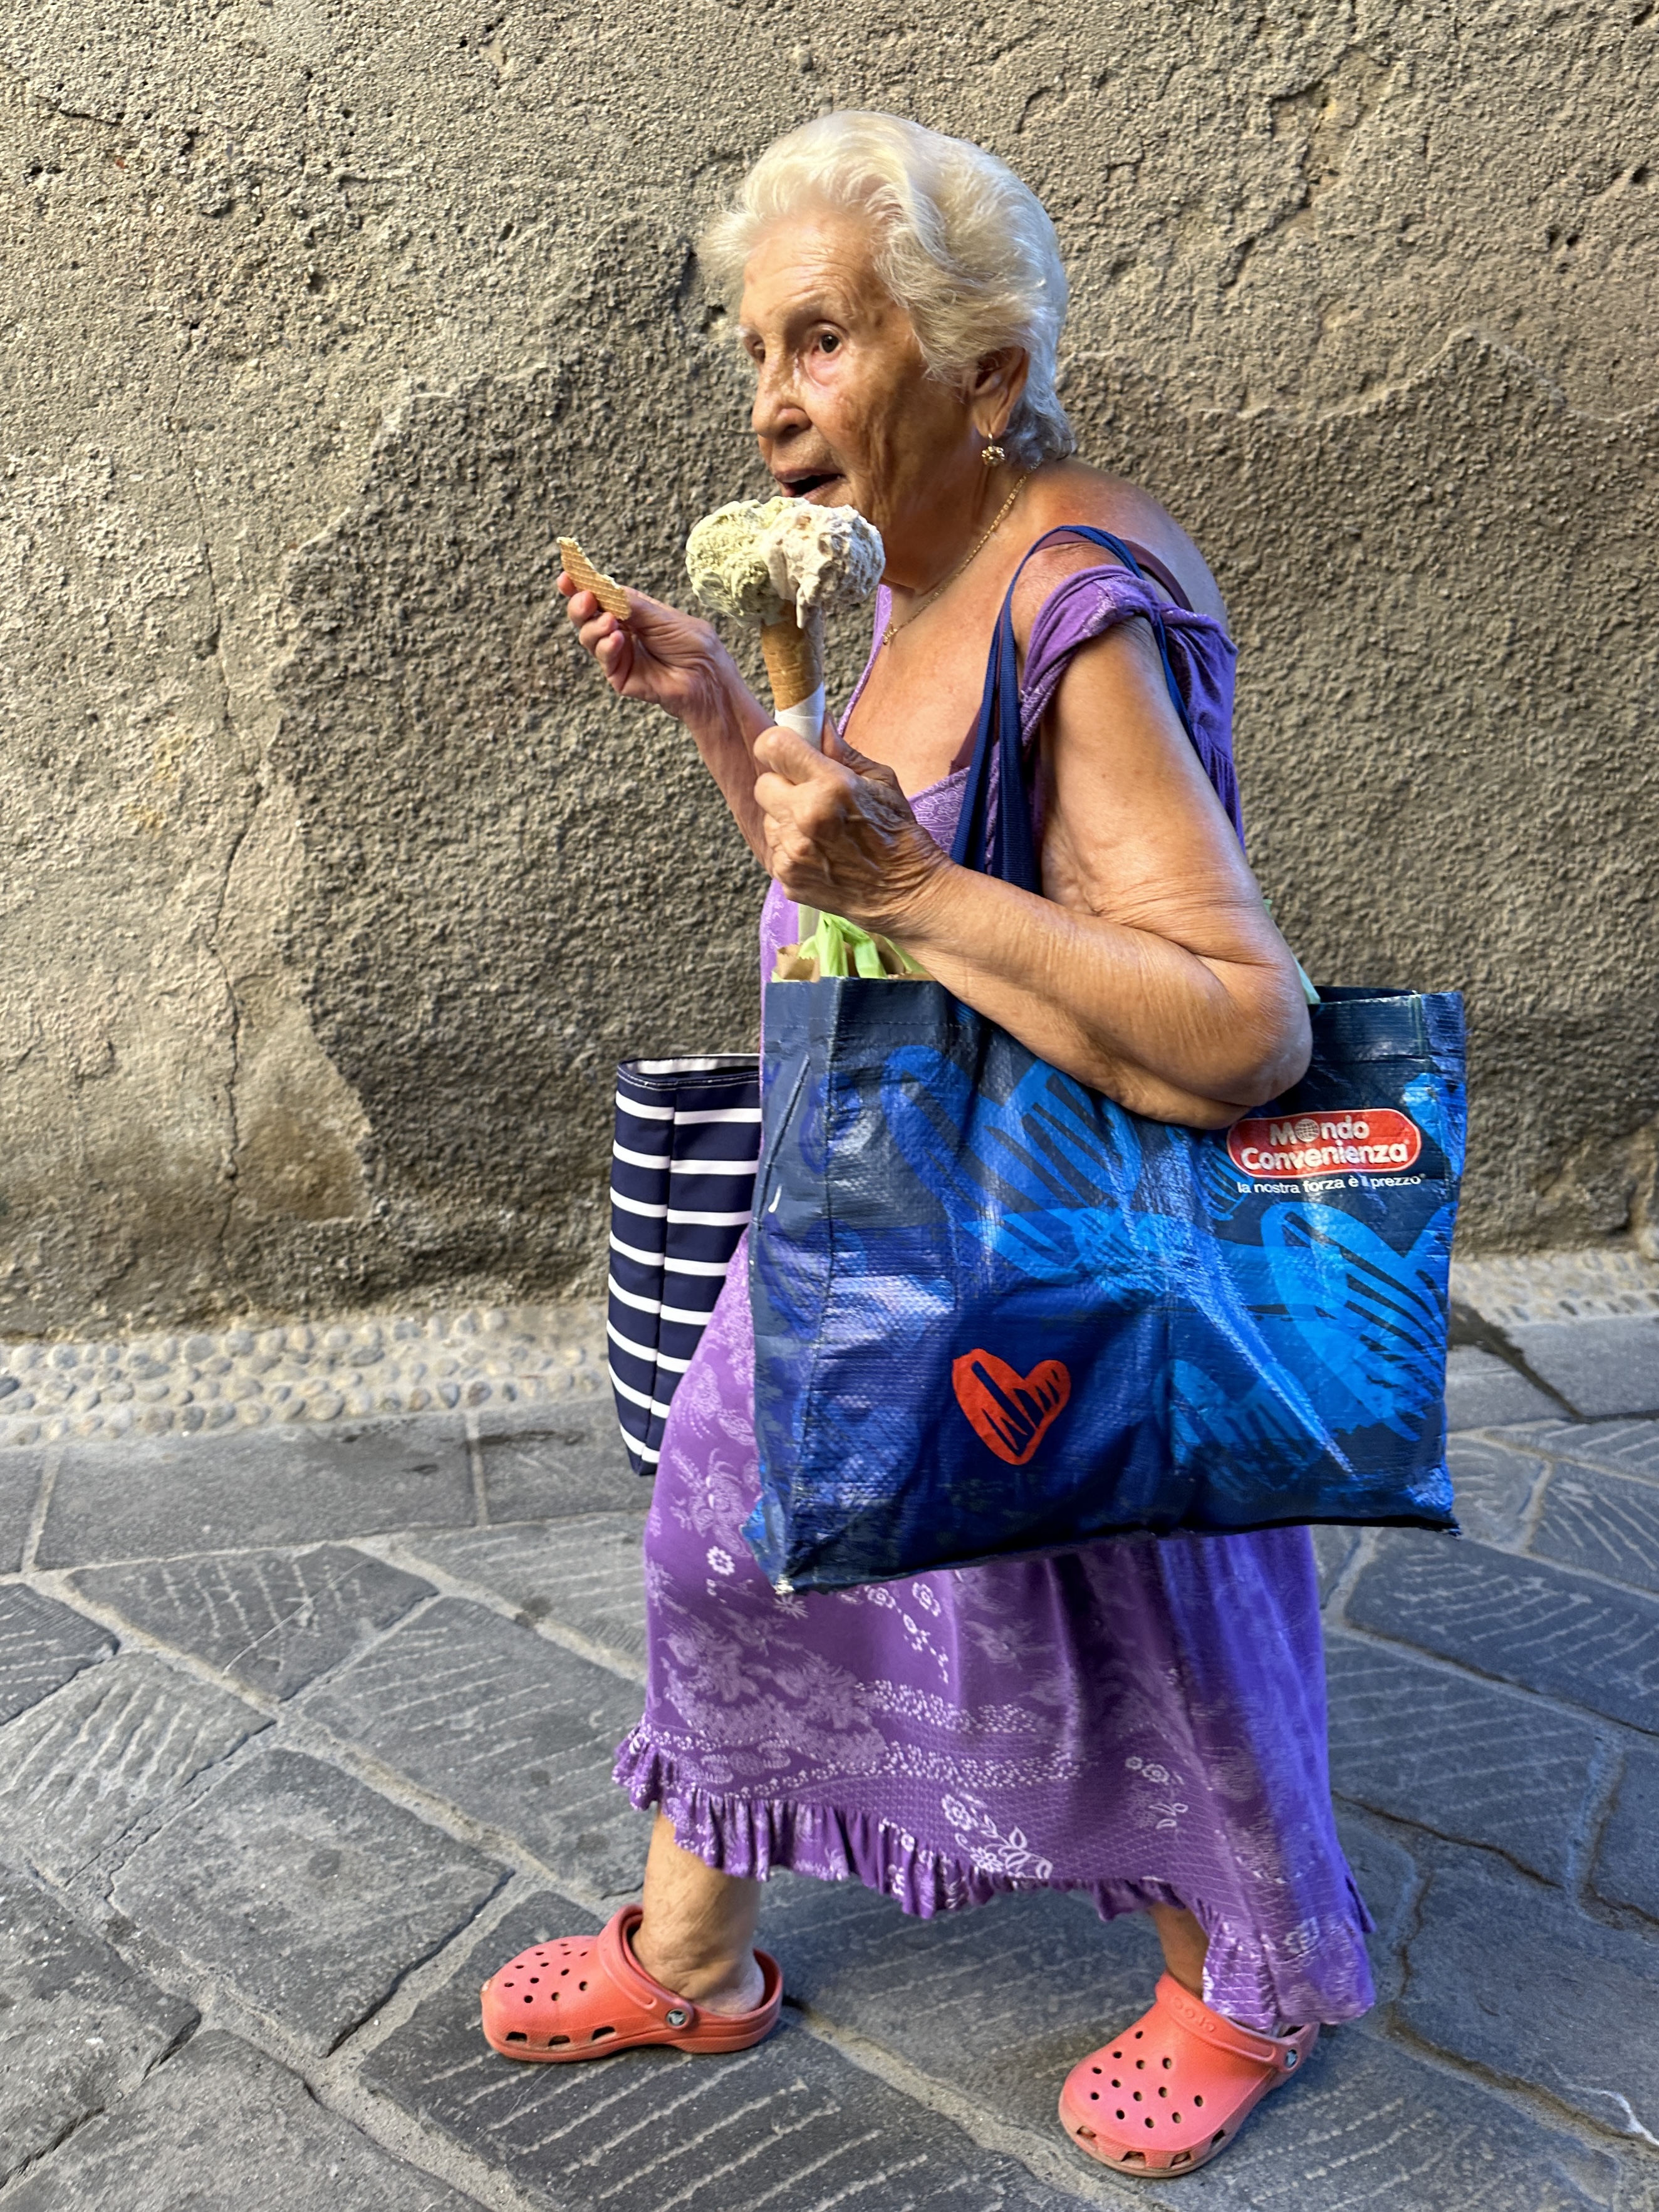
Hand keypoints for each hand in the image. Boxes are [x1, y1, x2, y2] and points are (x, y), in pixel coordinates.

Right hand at [559, 572, 741, 731]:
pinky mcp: (619, 676)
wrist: (707, 678)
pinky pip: (604, 658)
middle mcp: (621, 630)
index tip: (567, 575)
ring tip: (610, 623)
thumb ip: (631, 604)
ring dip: (595, 626)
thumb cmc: (693, 645)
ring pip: (589, 636)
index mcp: (632, 612)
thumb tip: (602, 587)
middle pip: (587, 615)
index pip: (601, 595)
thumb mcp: (662, 616)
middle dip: (581, 605)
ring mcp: (618, 654)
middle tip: (585, 599)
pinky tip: (618, 640)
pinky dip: (607, 647)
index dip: (582, 585)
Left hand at [752, 722, 950, 935]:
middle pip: (763, 784)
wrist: (904, 893)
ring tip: (821, 830)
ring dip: (787, 819)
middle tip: (810, 796)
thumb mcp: (881, 781)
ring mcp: (793, 850)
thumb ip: (841, 751)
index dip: (776, 746)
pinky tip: (820, 852)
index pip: (773, 746)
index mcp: (830, 786)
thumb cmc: (897, 835)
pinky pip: (775, 848)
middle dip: (783, 786)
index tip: (785, 752)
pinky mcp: (786, 876)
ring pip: (768, 819)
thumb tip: (817, 722)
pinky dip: (792, 848)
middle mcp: (805, 817)